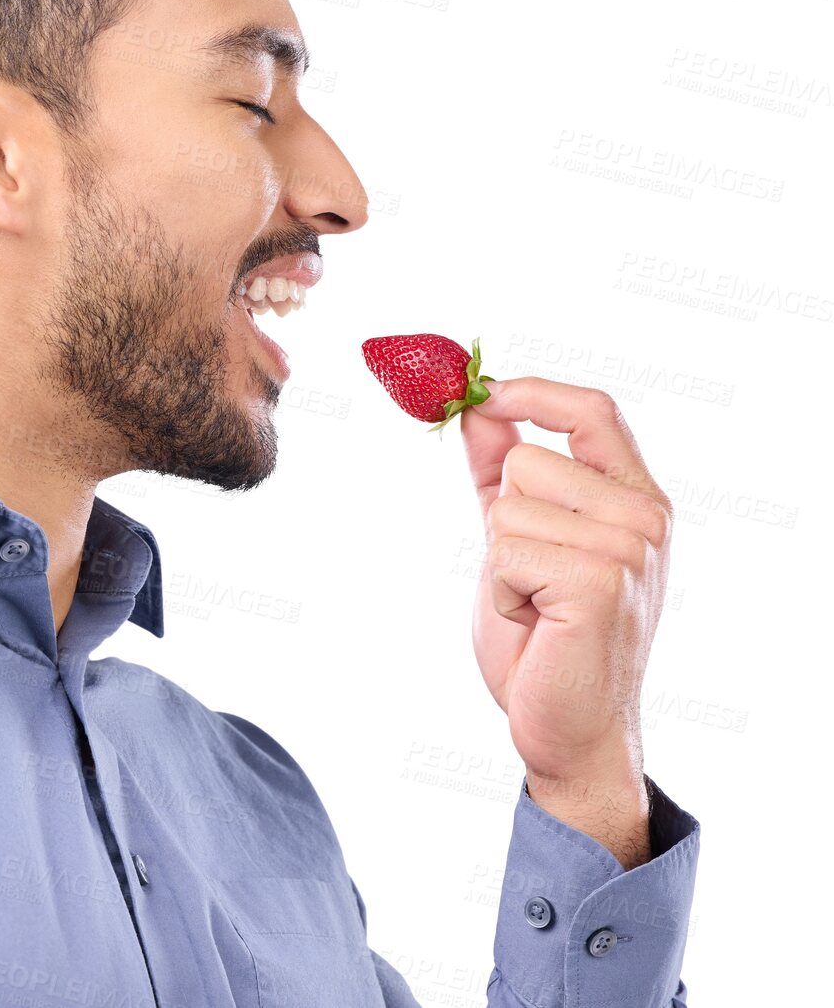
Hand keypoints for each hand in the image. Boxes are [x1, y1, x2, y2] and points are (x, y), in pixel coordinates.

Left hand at [459, 377, 673, 867]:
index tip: (482, 393)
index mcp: (635, 500)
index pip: (594, 411)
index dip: (534, 392)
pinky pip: (506, 549)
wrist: (569, 726)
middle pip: (527, 459)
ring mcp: (628, 548)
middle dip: (502, 516)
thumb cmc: (544, 637)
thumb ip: (499, 473)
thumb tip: (474, 409)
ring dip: (500, 559)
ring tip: (534, 603)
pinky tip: (534, 622)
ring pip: (510, 504)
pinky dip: (502, 590)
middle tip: (530, 577)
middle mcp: (644, 518)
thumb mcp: (519, 539)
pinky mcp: (600, 581)